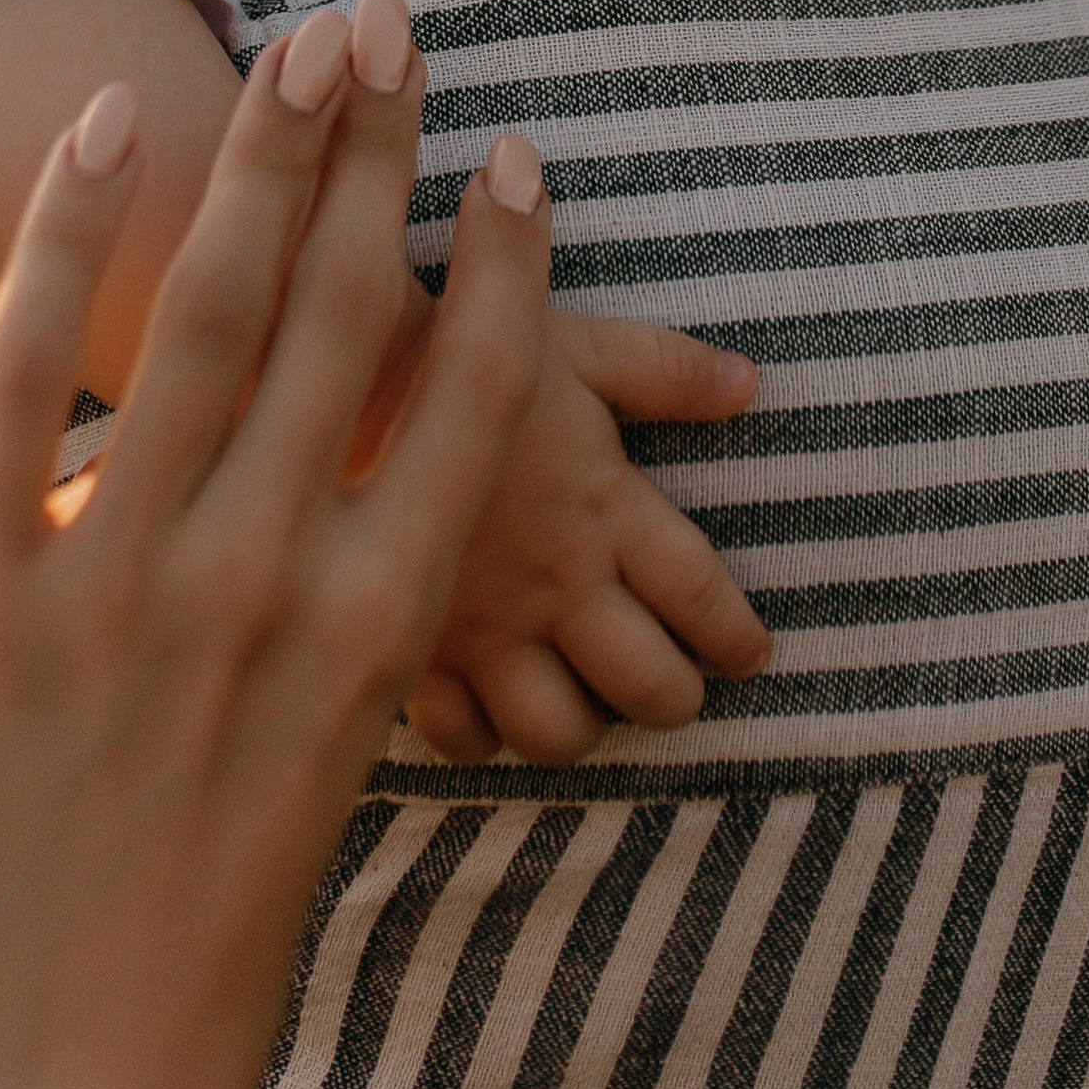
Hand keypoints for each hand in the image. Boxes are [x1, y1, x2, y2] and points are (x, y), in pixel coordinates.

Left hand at [0, 2, 546, 1088]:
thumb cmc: (180, 979)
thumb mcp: (306, 785)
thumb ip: (323, 640)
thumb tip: (337, 525)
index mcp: (372, 636)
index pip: (471, 402)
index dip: (504, 268)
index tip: (518, 158)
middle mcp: (266, 586)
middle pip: (350, 319)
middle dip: (374, 154)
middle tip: (393, 23)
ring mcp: (122, 585)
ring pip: (212, 317)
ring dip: (261, 160)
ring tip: (296, 42)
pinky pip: (26, 378)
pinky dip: (63, 239)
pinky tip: (105, 135)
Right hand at [406, 308, 768, 762]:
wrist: (337, 382)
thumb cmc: (465, 350)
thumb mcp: (576, 347)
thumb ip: (665, 370)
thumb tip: (748, 383)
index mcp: (605, 511)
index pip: (698, 596)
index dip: (735, 636)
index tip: (750, 655)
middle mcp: (557, 586)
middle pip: (647, 685)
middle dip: (674, 698)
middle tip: (674, 689)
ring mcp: (487, 629)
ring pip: (560, 732)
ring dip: (584, 728)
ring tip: (585, 703)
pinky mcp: (417, 652)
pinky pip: (462, 738)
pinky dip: (484, 740)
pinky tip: (492, 717)